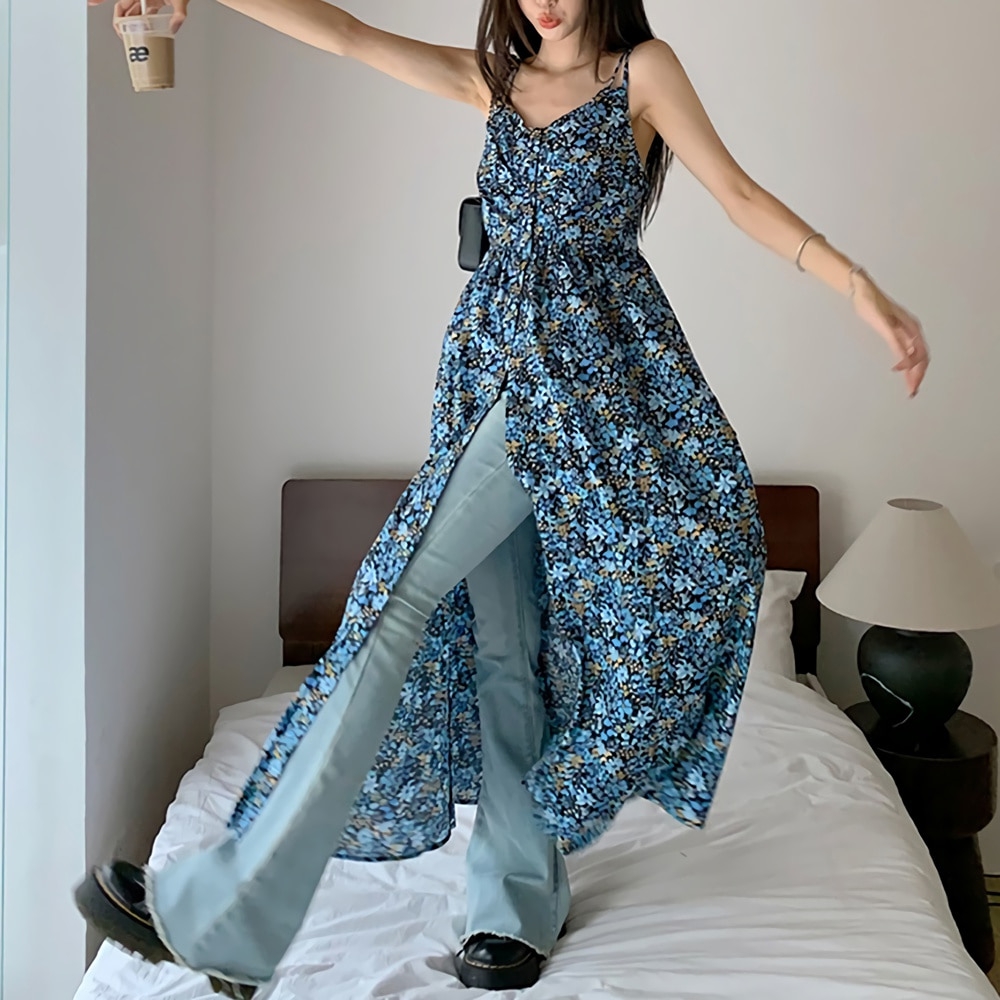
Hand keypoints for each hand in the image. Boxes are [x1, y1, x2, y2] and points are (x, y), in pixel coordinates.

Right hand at [89, 0, 188, 34]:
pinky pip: (145, 13)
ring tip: (131, 38)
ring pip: (134, 13)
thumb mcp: (180, 0)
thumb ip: (179, 13)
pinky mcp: (156, 2)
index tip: (95, 8)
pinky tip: (143, 32)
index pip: (121, 4)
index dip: (106, 4)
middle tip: (122, 36)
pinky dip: (143, 23)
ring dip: (132, 25)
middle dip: (122, 23)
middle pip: (125, 9)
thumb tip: (174, 28)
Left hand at [851, 272, 928, 398]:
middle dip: (918, 376)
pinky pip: (906, 353)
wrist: (861, 290)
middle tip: (911, 392)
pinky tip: (902, 374)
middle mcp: (911, 331)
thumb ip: (893, 341)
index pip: (920, 353)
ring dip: (914, 373)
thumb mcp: (881, 322)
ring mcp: (904, 332)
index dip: (913, 366)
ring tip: (910, 389)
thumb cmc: (869, 301)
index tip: (898, 373)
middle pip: (921, 358)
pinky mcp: (895, 334)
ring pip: (915, 357)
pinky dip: (907, 366)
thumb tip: (904, 360)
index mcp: (911, 327)